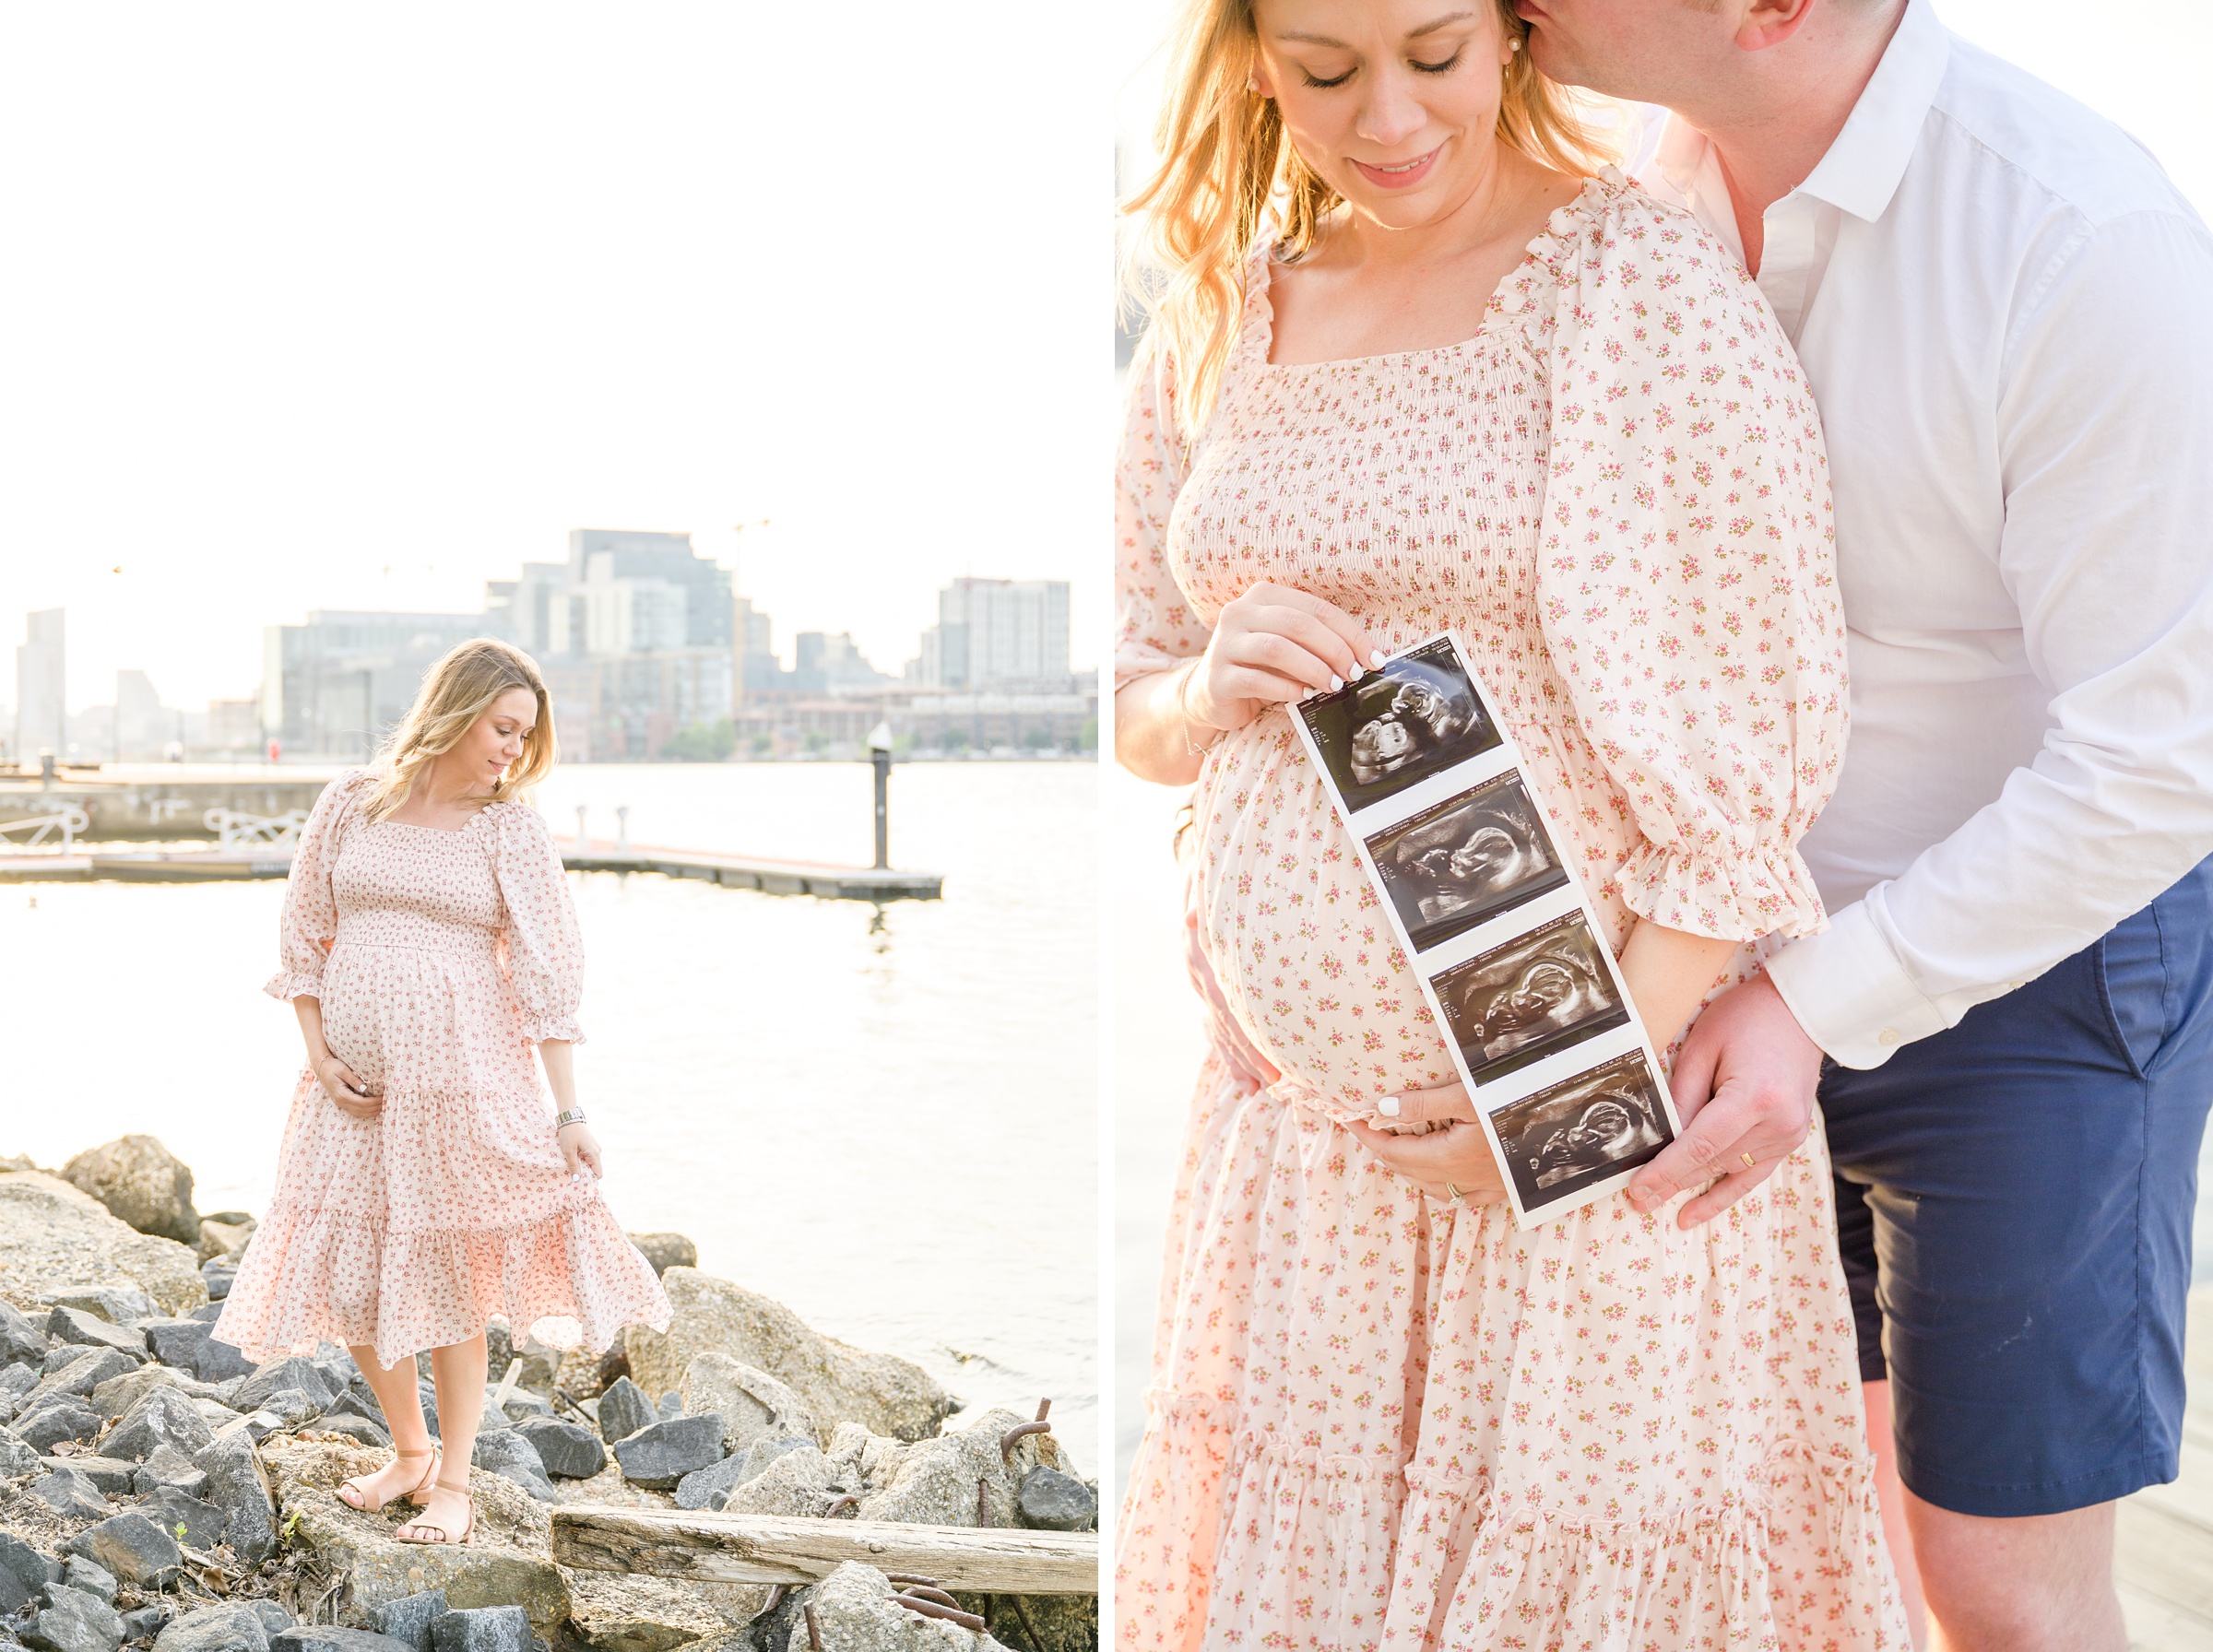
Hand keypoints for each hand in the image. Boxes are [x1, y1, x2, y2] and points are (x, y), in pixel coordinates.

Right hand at [314, 1055, 381, 1119]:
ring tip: (383, 1107)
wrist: (321, 1068)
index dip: (374, 1102)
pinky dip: (365, 1112)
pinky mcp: (341, 1102)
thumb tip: (365, 1088)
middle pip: (361, 1110)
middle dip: (375, 1108)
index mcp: (341, 1094)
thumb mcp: (343, 1070)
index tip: (384, 1097)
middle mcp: (340, 1101)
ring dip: (371, 1112)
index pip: (361, 1103)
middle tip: (387, 1103)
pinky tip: (373, 1109)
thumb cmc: (333, 1066)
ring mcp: (340, 1103)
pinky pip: (354, 1111)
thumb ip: (354, 1080)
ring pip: (358, 1113)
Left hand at [557, 1121, 602, 1178]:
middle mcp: (597, 1152)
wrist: (570, 1118)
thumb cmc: (569, 1134)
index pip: (598, 1173)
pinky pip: (589, 1157)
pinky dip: (582, 1160)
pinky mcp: (590, 1146)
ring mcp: (595, 1148)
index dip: (590, 1179)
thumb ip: (574, 1166)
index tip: (579, 1182)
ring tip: (571, 1165)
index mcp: (594, 1154)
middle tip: (572, 1175)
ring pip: (591, 1163)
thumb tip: (576, 1180)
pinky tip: (573, 1158)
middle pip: (594, 1169)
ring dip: (582, 1166)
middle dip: (585, 1174)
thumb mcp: (569, 1151)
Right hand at [1187, 583, 1382, 736]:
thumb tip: (1363, 657)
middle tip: (1354, 674)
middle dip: (1334, 650)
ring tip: (1333, 686)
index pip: (1316, 608)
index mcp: (1263, 596)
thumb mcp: (1289, 647)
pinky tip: (1304, 696)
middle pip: (1298, 624)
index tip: (1373, 658)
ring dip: (1313, 668)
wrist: (1209, 694)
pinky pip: (1257, 679)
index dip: (1350, 633)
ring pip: (1277, 648)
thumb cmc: (1259, 667)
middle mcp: (1239, 612)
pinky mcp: (1217, 676)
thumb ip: (1317, 643)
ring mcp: (1224, 643)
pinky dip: (1287, 688)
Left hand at [1345, 1082, 1508, 1206]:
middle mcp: (1463, 1180)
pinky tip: (1437, 1171)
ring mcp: (1483, 1190)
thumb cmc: (1519, 1103)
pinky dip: (1435, 1182)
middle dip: (1382, 1149)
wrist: (1574, 1126)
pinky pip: (1456, 1196)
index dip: (1368, 1136)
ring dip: (1406, 1168)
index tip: (1349, 1118)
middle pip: (1406, 1170)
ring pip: (1429, 1187)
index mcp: (1450, 1157)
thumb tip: (1382, 1108)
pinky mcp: (1501, 1192)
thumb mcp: (1469, 1096)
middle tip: (1368, 1128)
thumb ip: (1424, 1102)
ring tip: (1394, 1146)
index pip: (1392, 1151)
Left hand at [1627, 971, 1821, 1225]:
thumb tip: (1660, 1138)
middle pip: (1712, 1162)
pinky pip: (1752, 1176)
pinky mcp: (1790, 1139)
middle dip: (1671, 1182)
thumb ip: (1682, 1096)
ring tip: (1653, 1202)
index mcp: (1754, 1098)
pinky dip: (1722, 1195)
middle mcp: (1777, 1123)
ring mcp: (1788, 1135)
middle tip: (1635, 1200)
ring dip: (1691, 1184)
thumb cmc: (1747, 1018)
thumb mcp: (1702, 1047)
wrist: (1800, 1012)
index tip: (1638, 1190)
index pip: (1700, 1145)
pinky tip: (1693, 1214)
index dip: (1666, 1171)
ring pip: (1728, 1170)